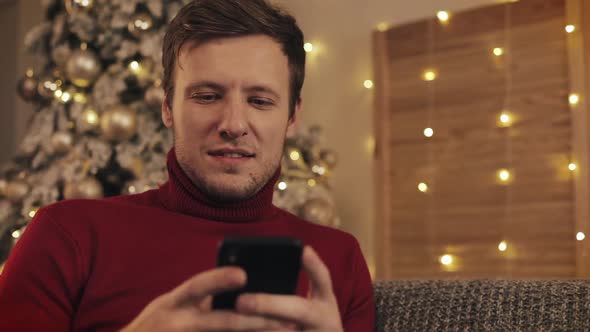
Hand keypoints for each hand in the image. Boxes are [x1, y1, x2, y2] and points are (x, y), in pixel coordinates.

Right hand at [120, 267, 291, 331]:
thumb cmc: (154, 327)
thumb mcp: (168, 307)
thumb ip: (196, 299)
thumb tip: (237, 284)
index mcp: (170, 304)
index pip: (196, 287)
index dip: (218, 279)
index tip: (243, 274)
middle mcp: (176, 324)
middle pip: (220, 322)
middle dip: (256, 320)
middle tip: (286, 319)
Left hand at [235, 246, 342, 331]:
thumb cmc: (308, 327)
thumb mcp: (312, 308)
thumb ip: (294, 294)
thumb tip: (255, 272)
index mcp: (326, 304)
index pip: (323, 280)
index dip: (314, 266)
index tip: (303, 250)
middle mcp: (326, 322)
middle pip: (299, 310)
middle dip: (269, 304)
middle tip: (241, 302)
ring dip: (257, 329)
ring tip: (230, 323)